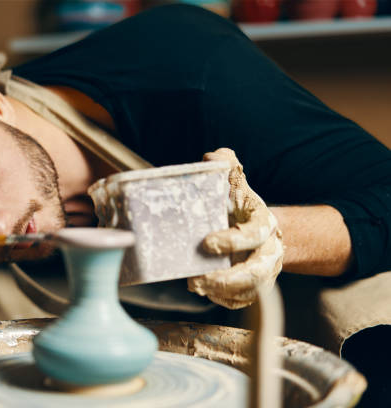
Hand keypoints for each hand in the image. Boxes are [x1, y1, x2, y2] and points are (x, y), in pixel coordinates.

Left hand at [188, 148, 282, 308]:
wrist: (257, 228)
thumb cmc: (239, 205)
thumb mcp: (235, 184)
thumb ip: (226, 166)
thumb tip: (213, 157)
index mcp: (264, 222)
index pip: (255, 234)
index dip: (232, 241)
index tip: (206, 243)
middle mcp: (269, 250)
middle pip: (257, 272)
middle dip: (228, 279)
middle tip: (199, 279)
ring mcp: (264, 272)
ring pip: (250, 291)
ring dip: (221, 292)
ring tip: (195, 285)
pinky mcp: (254, 287)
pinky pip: (242, 301)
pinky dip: (223, 300)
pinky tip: (204, 292)